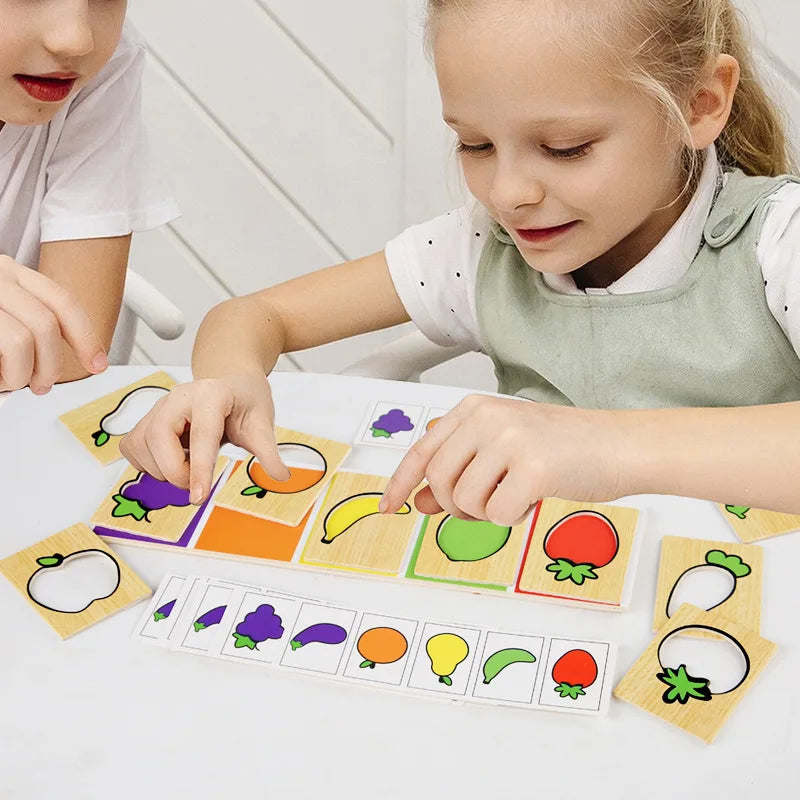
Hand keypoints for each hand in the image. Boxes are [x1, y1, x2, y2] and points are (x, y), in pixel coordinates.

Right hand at [0, 255, 107, 392]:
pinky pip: (5, 349)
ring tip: (12, 382)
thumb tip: (58, 359)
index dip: (86, 337)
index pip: (63, 301)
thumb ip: (30, 322)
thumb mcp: (3, 311)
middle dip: (53, 365)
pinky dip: (7, 375)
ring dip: (24, 374)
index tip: (98, 363)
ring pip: (25, 341)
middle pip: (48, 323)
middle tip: (43, 384)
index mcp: (11, 273)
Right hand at [119, 371, 289, 504]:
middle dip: (176, 471)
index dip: (199, 468)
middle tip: (198, 485)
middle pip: (158, 438)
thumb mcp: (261, 423)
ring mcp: (157, 407)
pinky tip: (175, 461)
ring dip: (163, 470)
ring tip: (193, 466)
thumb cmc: (245, 400)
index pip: (201, 434)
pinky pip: (133, 449)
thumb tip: (281, 476)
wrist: (231, 382)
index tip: (199, 497)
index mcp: (210, 394)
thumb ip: (268, 451)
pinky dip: (149, 465)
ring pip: (141, 445)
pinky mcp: (146, 421)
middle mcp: (177, 397)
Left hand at [380, 394, 624, 524]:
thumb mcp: (501, 450)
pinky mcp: (533, 469)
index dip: (401, 482)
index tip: (389, 506)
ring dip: (484, 512)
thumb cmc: (562, 448)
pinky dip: (511, 518)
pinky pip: (496, 514)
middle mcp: (487, 418)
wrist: (619, 445)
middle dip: (454, 505)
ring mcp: (510, 440)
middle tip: (482, 506)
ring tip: (513, 497)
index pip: (423, 449)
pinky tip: (532, 500)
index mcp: (475, 408)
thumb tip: (419, 500)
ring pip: (464, 500)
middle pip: (439, 479)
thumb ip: (459, 470)